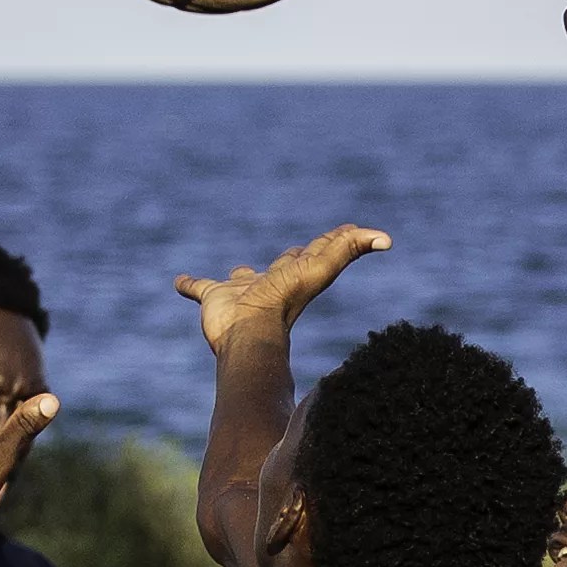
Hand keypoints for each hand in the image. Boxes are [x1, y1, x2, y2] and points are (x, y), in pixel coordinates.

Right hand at [177, 224, 391, 354]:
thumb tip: (387, 238)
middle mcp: (271, 283)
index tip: (346, 231)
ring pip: (242, 278)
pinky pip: (199, 288)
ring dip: (241, 275)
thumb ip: (348, 250)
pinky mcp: (212, 299)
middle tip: (299, 249)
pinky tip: (179, 282)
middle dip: (292, 258)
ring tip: (239, 270)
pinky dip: (190, 284)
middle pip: (285, 266)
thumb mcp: (320, 270)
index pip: (318, 254)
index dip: (332, 242)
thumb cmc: (282, 304)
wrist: (246, 336)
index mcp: (295, 276)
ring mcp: (241, 293)